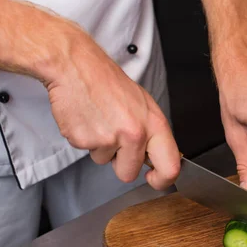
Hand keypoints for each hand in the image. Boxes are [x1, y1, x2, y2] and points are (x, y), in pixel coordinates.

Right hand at [45, 36, 180, 189]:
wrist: (76, 66)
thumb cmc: (109, 83)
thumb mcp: (144, 106)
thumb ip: (152, 135)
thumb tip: (157, 159)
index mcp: (154, 125)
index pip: (170, 167)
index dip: (162, 181)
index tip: (153, 179)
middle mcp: (134, 134)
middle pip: (129, 173)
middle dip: (121, 163)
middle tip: (115, 138)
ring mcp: (108, 139)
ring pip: (105, 162)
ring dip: (101, 147)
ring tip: (100, 120)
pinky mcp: (84, 140)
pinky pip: (86, 151)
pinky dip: (85, 139)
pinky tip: (87, 119)